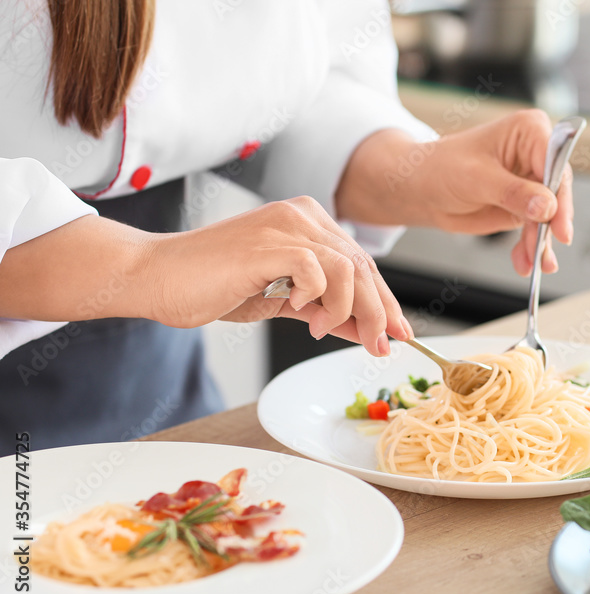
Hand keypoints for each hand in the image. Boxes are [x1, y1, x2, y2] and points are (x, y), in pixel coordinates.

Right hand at [0, 199, 409, 356]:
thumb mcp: (284, 301)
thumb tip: (368, 331)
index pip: (361, 262)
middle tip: (379, 346)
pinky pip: (318, 271)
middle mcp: (302, 216)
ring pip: (348, 268)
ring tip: (322, 330)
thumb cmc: (213, 286)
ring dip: (348, 309)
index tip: (398, 333)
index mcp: (307, 222)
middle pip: (362, 265)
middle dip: (378, 312)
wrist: (157, 277)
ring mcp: (285, 226)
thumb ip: (326, 310)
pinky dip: (319, 299)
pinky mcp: (269, 243)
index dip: (385, 300)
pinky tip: (302, 314)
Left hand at [336, 110, 573, 276]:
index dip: (560, 194)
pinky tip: (523, 261)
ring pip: (549, 216)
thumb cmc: (441, 167)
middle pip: (558, 192)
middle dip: (551, 225)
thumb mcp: (477, 178)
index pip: (556, 162)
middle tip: (544, 250)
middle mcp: (535, 154)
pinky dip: (530, 247)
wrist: (422, 189)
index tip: (558, 223)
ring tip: (532, 263)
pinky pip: (536, 229)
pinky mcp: (525, 205)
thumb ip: (514, 193)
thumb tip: (546, 207)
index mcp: (528, 131)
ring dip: (540, 242)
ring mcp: (532, 182)